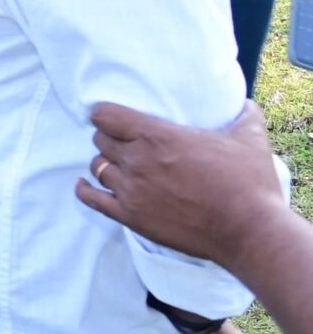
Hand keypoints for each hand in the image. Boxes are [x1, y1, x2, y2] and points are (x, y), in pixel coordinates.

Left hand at [75, 101, 288, 266]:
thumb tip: (246, 102)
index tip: (111, 115)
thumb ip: (243, 114)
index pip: (106, 115)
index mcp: (157, 136)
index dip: (105, 114)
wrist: (249, 231)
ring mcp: (131, 190)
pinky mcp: (131, 217)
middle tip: (124, 142)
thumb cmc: (249, 183)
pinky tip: (83, 184)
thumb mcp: (249, 138)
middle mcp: (137, 160)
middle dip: (109, 138)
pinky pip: (92, 199)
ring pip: (98, 167)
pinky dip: (85, 189)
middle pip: (100, 140)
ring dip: (105, 163)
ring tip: (119, 165)